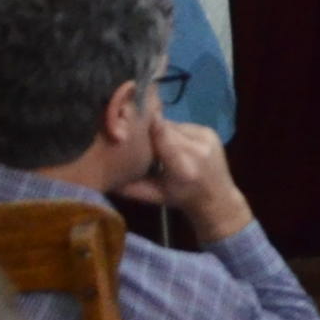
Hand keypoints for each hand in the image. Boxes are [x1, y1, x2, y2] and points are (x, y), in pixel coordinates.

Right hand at [118, 118, 256, 242]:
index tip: (126, 121)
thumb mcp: (153, 196)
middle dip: (149, 131)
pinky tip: (172, 143)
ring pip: (172, 125)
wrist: (217, 197)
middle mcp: (198, 149)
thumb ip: (130, 186)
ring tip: (156, 143)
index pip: (160, 134)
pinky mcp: (210, 131)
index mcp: (184, 167)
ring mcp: (207, 138)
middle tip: (135, 136)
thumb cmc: (180, 198)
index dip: (143, 125)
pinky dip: (173, 132)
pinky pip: (183, 125)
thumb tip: (103, 175)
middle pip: (164, 127)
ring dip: (161, 131)